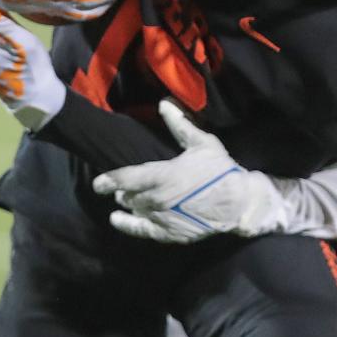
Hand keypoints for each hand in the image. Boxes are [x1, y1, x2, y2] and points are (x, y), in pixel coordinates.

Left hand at [93, 101, 279, 241]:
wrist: (239, 203)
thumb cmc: (221, 171)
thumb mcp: (202, 144)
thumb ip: (180, 125)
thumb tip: (164, 103)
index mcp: (161, 176)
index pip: (125, 178)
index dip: (108, 180)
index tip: (98, 183)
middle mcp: (156, 199)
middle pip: (128, 196)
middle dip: (123, 191)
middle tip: (124, 187)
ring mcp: (162, 218)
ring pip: (135, 211)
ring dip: (129, 204)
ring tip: (127, 200)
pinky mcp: (170, 233)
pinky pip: (142, 231)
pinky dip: (128, 225)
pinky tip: (118, 220)